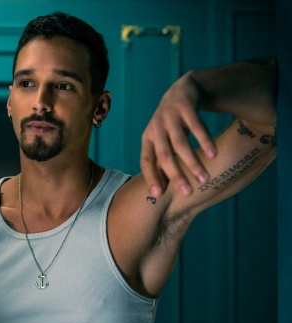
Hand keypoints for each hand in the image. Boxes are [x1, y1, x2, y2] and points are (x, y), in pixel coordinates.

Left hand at [140, 73, 216, 196]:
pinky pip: (196, 126)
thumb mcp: (163, 139)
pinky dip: (204, 140)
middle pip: (164, 155)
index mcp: (148, 138)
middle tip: (188, 192)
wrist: (184, 89)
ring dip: (192, 162)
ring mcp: (169, 116)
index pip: (146, 161)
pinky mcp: (185, 106)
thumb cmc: (172, 124)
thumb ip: (161, 160)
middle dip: (176, 175)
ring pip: (180, 143)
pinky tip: (213, 154)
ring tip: (204, 178)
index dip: (151, 177)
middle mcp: (155, 127)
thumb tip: (160, 191)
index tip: (158, 195)